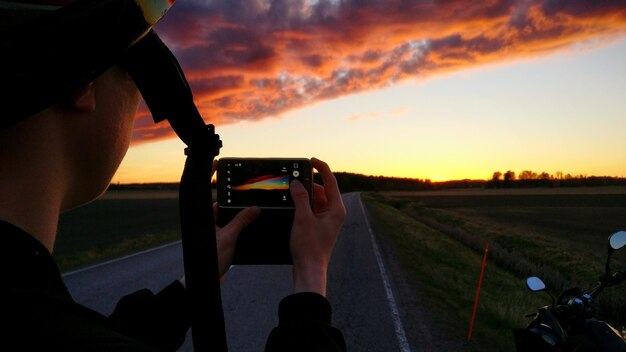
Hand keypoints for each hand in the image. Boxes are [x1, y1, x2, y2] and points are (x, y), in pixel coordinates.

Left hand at [179, 161, 259, 287]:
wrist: (205, 282)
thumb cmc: (209, 260)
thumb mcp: (229, 236)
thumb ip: (242, 221)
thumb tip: (254, 208)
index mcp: (204, 216)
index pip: (208, 191)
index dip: (212, 177)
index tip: (218, 164)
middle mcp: (207, 221)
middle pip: (221, 203)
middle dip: (234, 198)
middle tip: (247, 189)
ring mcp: (213, 231)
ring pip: (227, 216)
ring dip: (239, 214)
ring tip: (252, 209)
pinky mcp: (219, 241)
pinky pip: (230, 227)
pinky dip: (239, 226)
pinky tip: (250, 227)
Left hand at [213, 204, 259, 277]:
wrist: (209, 279)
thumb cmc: (211, 258)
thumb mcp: (230, 235)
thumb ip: (242, 221)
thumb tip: (254, 209)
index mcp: (208, 222)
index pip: (218, 206)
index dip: (230, 203)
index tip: (243, 201)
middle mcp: (211, 230)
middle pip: (226, 217)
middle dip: (238, 216)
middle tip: (250, 213)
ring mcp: (216, 240)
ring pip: (230, 229)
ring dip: (239, 229)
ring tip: (249, 226)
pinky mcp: (222, 249)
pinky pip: (233, 240)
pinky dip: (239, 239)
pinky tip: (245, 241)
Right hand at [289, 158, 345, 295]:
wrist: (310, 269)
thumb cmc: (310, 247)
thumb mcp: (303, 218)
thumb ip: (300, 198)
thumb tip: (297, 183)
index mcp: (336, 208)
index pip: (330, 181)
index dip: (321, 168)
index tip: (311, 160)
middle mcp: (334, 212)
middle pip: (322, 190)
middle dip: (308, 185)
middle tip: (295, 180)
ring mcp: (327, 220)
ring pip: (316, 200)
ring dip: (305, 196)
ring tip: (292, 194)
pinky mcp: (320, 226)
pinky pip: (312, 209)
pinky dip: (304, 205)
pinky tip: (293, 205)